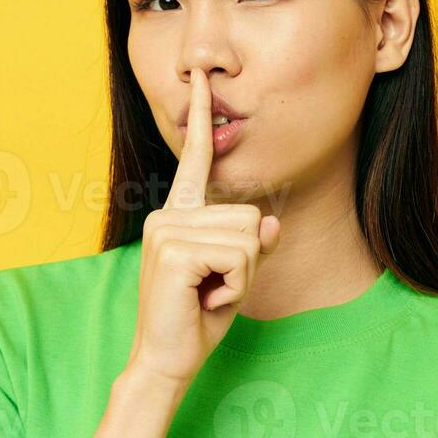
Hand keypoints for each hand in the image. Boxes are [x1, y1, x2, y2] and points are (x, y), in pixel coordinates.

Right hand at [124, 66, 282, 395]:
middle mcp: (168, 215)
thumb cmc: (198, 318)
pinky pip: (238, 256)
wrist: (167, 359)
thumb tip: (270, 226)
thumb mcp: (236, 277)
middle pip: (250, 216)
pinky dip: (233, 285)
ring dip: (241, 275)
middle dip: (248, 260)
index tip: (202, 77)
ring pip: (248, 237)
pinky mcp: (173, 250)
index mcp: (179, 215)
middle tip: (213, 288)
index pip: (196, 159)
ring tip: (207, 293)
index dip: (201, 119)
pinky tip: (204, 298)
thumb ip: (253, 247)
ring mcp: (166, 230)